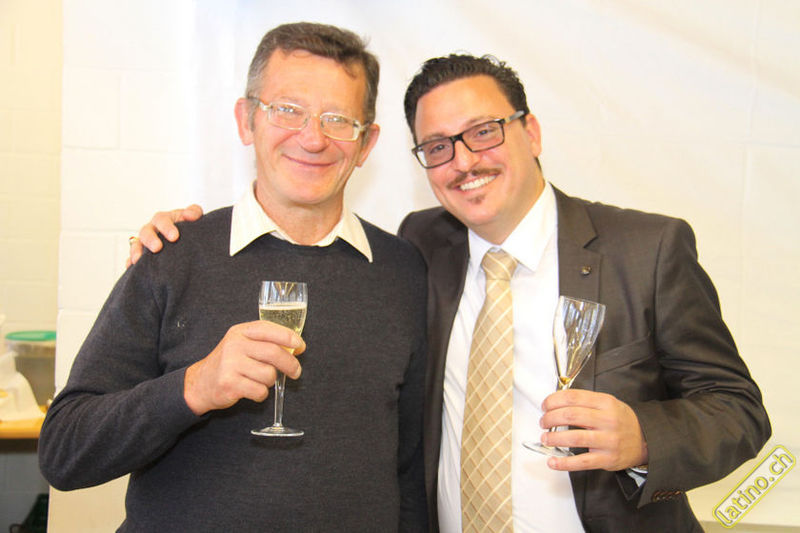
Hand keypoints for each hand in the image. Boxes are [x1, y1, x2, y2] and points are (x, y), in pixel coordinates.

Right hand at [126, 204, 203, 267]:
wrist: (186, 238)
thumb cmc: (187, 226)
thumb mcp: (193, 216)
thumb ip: (194, 212)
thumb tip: (188, 215)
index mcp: (163, 219)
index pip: (161, 220)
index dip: (166, 227)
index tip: (174, 237)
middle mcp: (151, 230)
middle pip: (145, 232)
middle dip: (150, 240)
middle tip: (157, 248)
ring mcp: (144, 242)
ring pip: (136, 244)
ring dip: (135, 251)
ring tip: (138, 260)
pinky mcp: (141, 255)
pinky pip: (132, 258)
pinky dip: (130, 262)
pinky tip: (131, 268)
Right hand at [183, 320, 305, 415]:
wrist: (200, 383)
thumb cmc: (228, 363)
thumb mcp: (241, 344)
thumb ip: (264, 341)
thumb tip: (295, 346)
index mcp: (241, 332)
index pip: (270, 329)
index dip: (290, 338)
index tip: (301, 346)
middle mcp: (235, 345)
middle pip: (274, 353)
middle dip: (291, 364)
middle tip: (296, 372)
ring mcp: (230, 365)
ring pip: (269, 375)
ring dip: (270, 381)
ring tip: (259, 380)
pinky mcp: (230, 384)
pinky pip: (260, 391)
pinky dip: (261, 394)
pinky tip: (251, 390)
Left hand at [538, 389, 647, 471]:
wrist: (647, 440)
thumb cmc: (621, 420)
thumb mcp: (607, 403)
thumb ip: (585, 402)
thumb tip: (555, 403)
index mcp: (605, 403)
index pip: (573, 397)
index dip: (553, 400)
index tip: (545, 406)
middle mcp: (607, 420)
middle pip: (571, 416)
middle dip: (550, 418)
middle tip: (543, 422)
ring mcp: (608, 441)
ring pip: (574, 438)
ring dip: (554, 438)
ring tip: (545, 439)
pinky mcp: (607, 459)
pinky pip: (582, 462)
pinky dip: (564, 463)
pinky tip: (552, 461)